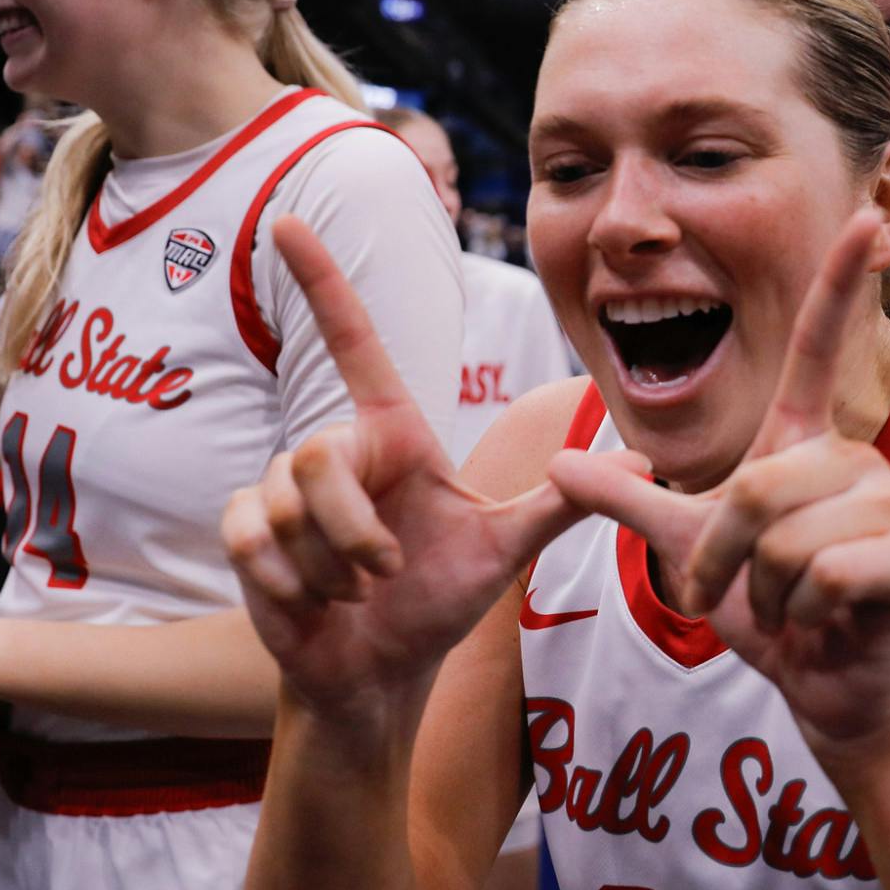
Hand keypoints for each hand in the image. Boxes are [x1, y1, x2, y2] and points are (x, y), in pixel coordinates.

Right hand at [222, 216, 614, 711]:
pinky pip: (254, 541)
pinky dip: (293, 584)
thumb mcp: (505, 547)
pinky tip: (313, 605)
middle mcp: (335, 448)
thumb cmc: (439, 600)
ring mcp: (280, 489)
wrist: (380, 670)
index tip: (293, 219)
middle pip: (316, 456)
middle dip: (355, 532)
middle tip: (384, 572)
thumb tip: (643, 462)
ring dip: (331, 567)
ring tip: (354, 591)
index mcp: (393, 433)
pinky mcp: (245, 532)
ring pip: (289, 505)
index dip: (323, 280)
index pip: (354, 341)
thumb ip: (565, 500)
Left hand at [548, 214, 889, 747]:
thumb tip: (558, 463)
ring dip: (765, 594)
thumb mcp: (688, 549)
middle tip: (738, 592)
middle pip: (754, 487)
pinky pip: (827, 572)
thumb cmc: (768, 610)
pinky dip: (805, 613)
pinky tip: (829, 623)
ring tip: (793, 608)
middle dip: (722, 559)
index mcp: (804, 443)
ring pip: (784, 538)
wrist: (825, 686)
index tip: (858, 214)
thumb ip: (630, 502)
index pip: (817, 349)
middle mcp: (855, 459)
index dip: (836, 283)